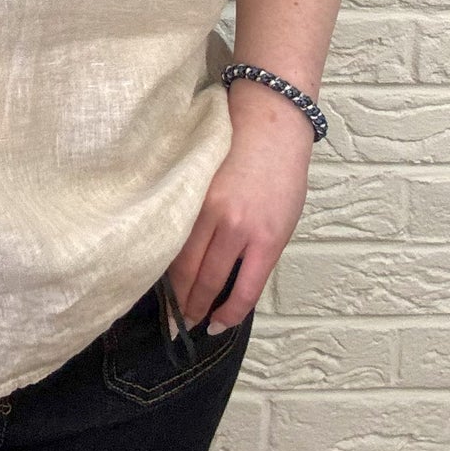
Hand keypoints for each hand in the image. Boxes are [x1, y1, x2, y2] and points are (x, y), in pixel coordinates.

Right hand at [163, 109, 314, 335]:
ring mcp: (208, 206)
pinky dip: (169, 255)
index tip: (214, 326)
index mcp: (266, 238)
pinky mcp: (190, 190)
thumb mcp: (284, 223)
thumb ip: (259, 255)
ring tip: (172, 303)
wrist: (269, 124)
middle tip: (183, 324)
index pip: (242, 292)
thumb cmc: (283, 175)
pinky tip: (166, 267)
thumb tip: (232, 286)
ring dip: (177, 287)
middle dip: (192, 307)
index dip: (226, 316)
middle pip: (205, 279)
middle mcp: (235, 226)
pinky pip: (175, 233)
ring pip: (183, 259)